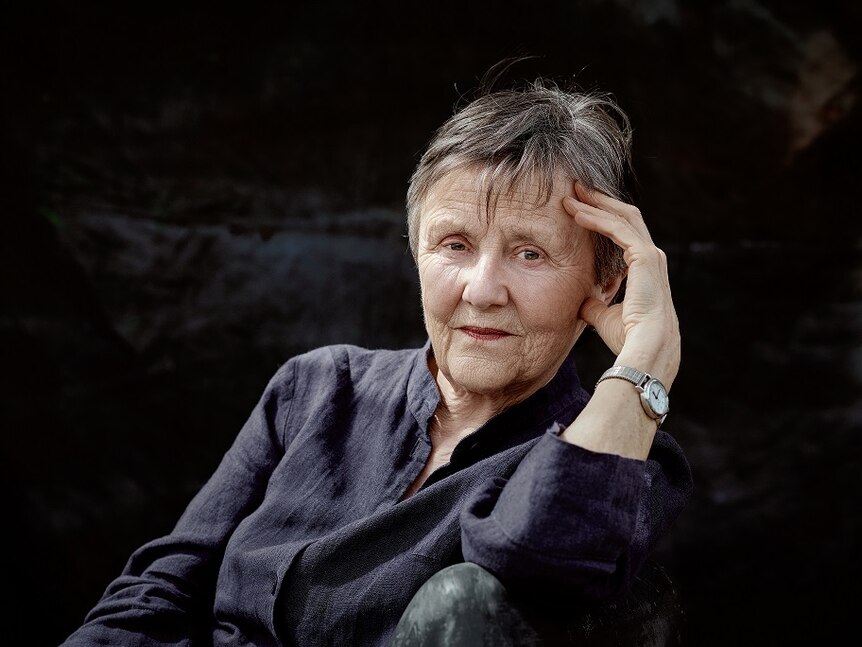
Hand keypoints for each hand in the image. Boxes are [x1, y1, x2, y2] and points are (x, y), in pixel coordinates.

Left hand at [563, 182, 679, 387]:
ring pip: (622, 217)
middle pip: (625, 217)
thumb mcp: (603, 317)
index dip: (602, 218)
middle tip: (575, 189)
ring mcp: (650, 256)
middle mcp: (651, 258)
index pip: (624, 233)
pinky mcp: (645, 258)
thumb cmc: (627, 338)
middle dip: (600, 201)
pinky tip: (577, 213)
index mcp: (644, 269)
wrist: (644, 349)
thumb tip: (582, 300)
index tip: (578, 208)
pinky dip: (597, 218)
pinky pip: (618, 229)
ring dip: (596, 204)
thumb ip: (594, 304)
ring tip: (571, 195)